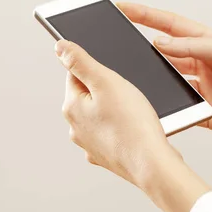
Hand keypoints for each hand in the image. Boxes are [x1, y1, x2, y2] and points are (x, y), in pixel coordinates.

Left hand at [55, 40, 209, 211]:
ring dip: (116, 112)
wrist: (151, 164)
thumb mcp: (106, 81)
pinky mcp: (106, 156)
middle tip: (128, 98)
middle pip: (89, 96)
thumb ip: (80, 61)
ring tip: (134, 116)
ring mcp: (90, 145)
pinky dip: (122, 131)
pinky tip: (135, 131)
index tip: (115, 79)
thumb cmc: (132, 124)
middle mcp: (75, 128)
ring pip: (102, 116)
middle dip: (108, 92)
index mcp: (71, 107)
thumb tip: (60, 47)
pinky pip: (113, 135)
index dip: (99, 71)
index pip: (76, 74)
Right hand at [118, 3, 211, 186]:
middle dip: (146, 50)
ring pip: (171, 82)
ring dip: (157, 80)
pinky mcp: (205, 112)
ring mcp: (205, 89)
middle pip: (168, 54)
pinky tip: (160, 106)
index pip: (172, 26)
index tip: (125, 9)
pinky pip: (181, 109)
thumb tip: (161, 43)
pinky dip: (170, 108)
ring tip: (140, 78)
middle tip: (122, 47)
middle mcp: (206, 65)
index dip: (147, 16)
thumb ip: (193, 47)